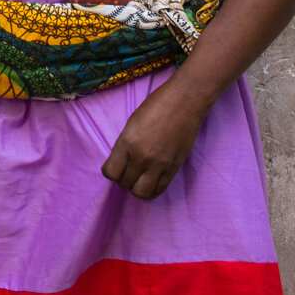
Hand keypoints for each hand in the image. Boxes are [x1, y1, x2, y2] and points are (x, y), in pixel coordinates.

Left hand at [101, 78, 206, 198]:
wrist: (184, 101)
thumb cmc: (156, 105)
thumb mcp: (132, 123)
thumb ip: (125, 144)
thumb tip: (121, 163)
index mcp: (127, 142)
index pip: (110, 172)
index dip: (110, 172)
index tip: (114, 166)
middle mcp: (142, 156)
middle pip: (124, 183)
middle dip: (123, 179)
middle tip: (127, 171)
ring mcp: (159, 164)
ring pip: (141, 193)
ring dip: (137, 188)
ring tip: (139, 178)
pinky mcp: (174, 168)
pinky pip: (159, 190)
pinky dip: (152, 189)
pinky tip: (151, 181)